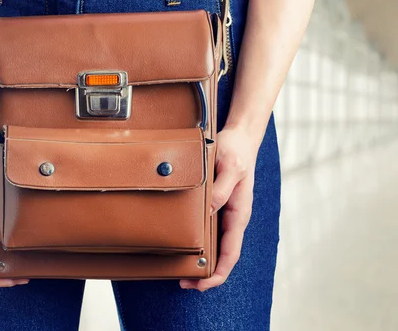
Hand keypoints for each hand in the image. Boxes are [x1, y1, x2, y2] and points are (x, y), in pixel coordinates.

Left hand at [179, 125, 259, 290]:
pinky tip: (185, 243)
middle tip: (183, 282)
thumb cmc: (236, 151)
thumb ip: (221, 189)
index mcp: (239, 212)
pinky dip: (199, 242)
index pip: (231, 252)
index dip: (218, 272)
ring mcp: (226, 212)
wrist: (240, 136)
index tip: (202, 284)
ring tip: (181, 269)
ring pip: (215, 244)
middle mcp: (233, 216)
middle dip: (207, 274)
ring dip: (202, 260)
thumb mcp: (229, 167)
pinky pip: (209, 229)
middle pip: (223, 254)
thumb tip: (209, 210)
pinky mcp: (217, 204)